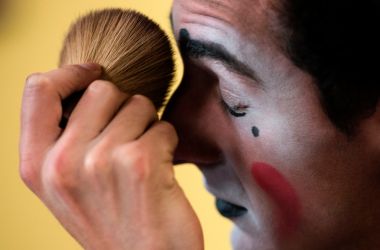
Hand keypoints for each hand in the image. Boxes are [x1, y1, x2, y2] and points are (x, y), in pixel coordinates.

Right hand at [19, 64, 202, 249]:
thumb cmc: (112, 221)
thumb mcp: (68, 186)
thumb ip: (65, 139)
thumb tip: (89, 85)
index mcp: (36, 166)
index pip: (39, 91)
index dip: (70, 74)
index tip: (94, 72)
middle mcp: (62, 163)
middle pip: (102, 89)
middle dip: (123, 106)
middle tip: (128, 140)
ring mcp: (101, 162)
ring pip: (139, 104)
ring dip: (147, 126)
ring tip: (143, 161)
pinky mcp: (141, 164)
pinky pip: (164, 126)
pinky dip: (168, 142)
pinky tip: (161, 172)